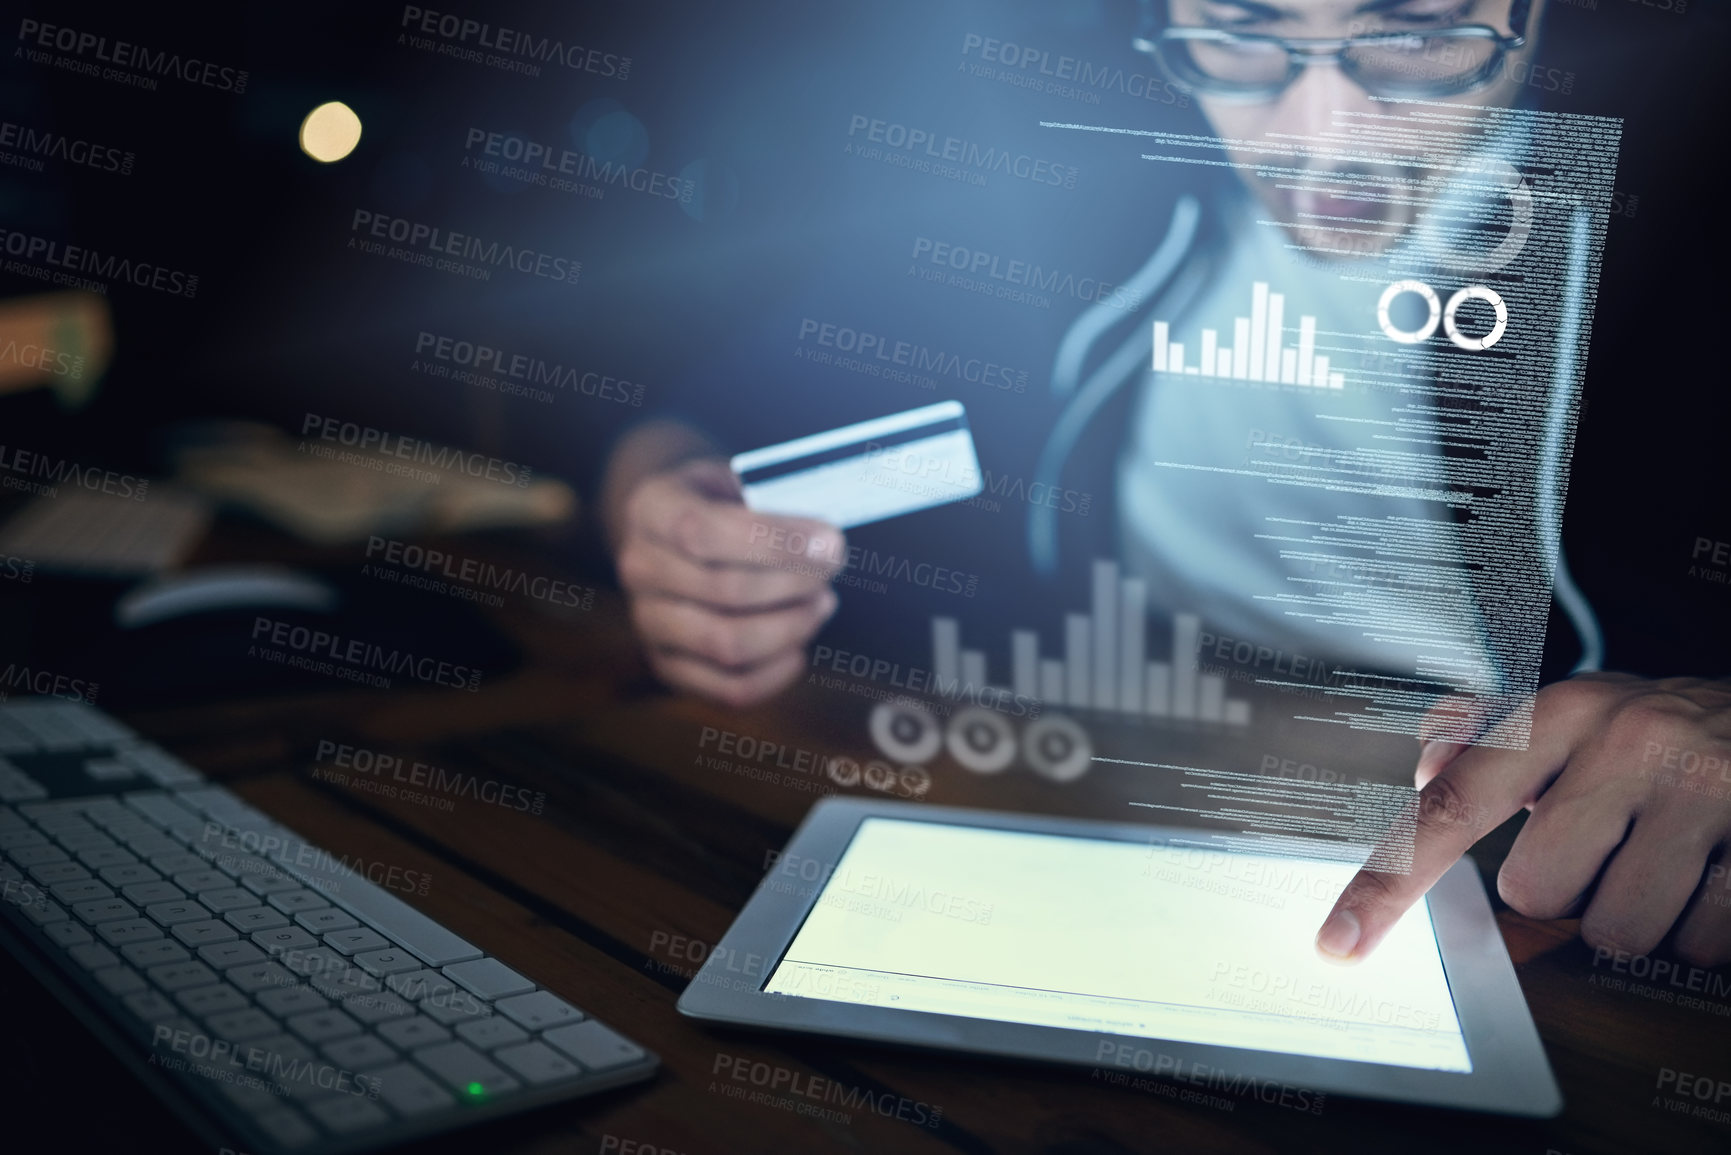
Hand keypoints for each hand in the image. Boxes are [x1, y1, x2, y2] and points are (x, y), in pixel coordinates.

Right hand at [613, 456, 844, 706]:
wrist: (672, 535)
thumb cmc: (720, 504)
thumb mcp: (735, 478)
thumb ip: (772, 503)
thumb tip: (824, 544)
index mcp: (651, 509)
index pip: (704, 532)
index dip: (776, 541)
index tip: (830, 542)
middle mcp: (639, 567)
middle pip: (726, 591)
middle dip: (796, 583)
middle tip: (832, 568)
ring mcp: (648, 621)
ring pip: (728, 644)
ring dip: (791, 627)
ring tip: (820, 604)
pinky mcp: (668, 665)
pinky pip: (729, 690)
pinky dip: (776, 675)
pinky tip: (798, 649)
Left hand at [1316, 673, 1730, 966]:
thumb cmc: (1654, 732)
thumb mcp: (1569, 715)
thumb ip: (1484, 740)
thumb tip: (1426, 768)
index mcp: (1559, 714)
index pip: (1451, 807)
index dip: (1388, 882)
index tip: (1339, 940)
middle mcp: (1625, 743)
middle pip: (1536, 892)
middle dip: (1567, 888)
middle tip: (1605, 846)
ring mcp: (1703, 792)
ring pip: (1617, 931)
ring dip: (1636, 915)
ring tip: (1664, 859)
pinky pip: (1702, 943)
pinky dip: (1702, 928)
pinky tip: (1713, 872)